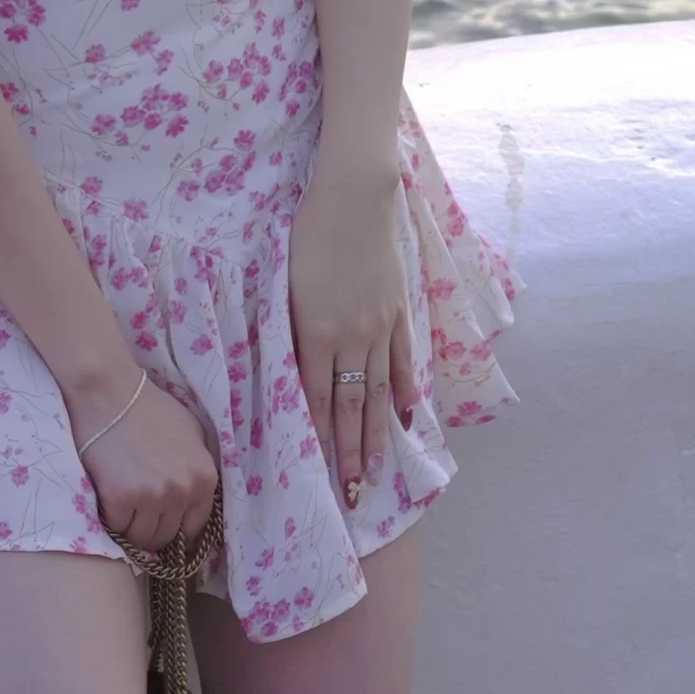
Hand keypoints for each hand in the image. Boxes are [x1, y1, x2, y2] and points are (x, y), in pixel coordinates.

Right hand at [70, 363, 218, 557]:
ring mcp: (152, 496)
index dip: (175, 530)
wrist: (109, 391)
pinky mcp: (121, 498)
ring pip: (142, 539)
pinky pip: (117, 528)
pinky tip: (107, 496)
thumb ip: (199, 468)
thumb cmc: (149, 408)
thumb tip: (196, 505)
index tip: (160, 525)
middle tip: (135, 511)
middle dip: (151, 528)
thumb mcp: (193, 433)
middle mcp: (183, 490)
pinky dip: (110, 518)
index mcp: (205, 478)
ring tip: (121, 503)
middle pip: (166, 537)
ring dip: (130, 526)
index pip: (194, 529)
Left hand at [288, 162, 415, 511]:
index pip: (319, 399)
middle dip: (351, 455)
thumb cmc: (308, 232)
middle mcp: (351, 336)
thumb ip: (291, 328)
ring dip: (378, 435)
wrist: (354, 196)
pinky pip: (403, 359)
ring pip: (379, 391)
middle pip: (352, 406)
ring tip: (377, 471)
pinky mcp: (397, 310)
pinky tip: (408, 415)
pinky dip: (406, 389)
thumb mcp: (286, 281)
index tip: (321, 476)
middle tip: (353, 497)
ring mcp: (380, 325)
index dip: (322, 440)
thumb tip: (292, 370)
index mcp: (315, 330)